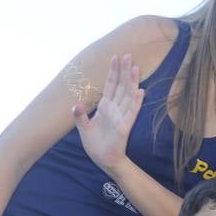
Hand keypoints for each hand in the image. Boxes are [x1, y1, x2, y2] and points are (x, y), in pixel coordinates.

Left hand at [73, 54, 141, 173]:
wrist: (104, 160)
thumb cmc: (96, 144)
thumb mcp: (83, 127)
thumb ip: (80, 115)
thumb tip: (76, 104)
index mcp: (106, 107)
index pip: (111, 86)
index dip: (113, 72)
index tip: (116, 57)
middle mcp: (115, 109)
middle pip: (121, 86)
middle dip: (124, 71)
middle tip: (127, 55)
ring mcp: (121, 117)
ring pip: (128, 95)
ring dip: (132, 82)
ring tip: (135, 68)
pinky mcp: (124, 127)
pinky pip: (131, 112)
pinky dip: (135, 102)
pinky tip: (139, 91)